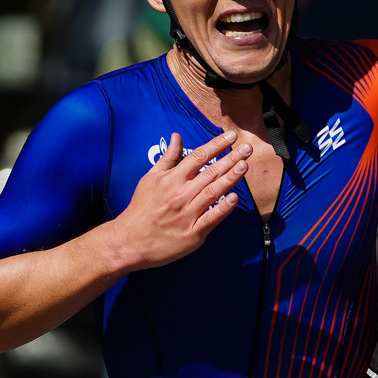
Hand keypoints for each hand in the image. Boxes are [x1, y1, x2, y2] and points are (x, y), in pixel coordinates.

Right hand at [102, 130, 249, 271]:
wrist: (130, 240)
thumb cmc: (141, 208)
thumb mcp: (150, 178)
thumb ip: (167, 157)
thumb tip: (177, 136)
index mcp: (171, 179)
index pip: (198, 157)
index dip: (216, 145)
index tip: (231, 137)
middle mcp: (180, 194)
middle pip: (210, 172)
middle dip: (231, 158)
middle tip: (247, 148)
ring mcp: (187, 214)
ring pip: (213, 193)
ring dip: (230, 178)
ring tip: (244, 166)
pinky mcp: (192, 234)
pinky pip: (211, 218)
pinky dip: (223, 208)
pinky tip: (234, 198)